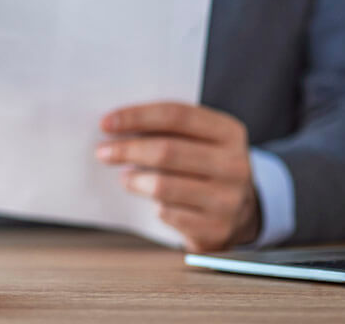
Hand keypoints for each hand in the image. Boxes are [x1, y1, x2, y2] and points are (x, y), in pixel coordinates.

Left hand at [96, 102, 260, 250]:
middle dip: (127, 149)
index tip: (105, 123)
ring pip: (164, 186)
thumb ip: (170, 129)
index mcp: (229, 132)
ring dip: (134, 180)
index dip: (137, 116)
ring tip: (124, 177)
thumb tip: (116, 126)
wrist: (243, 213)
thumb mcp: (201, 141)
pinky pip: (169, 214)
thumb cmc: (206, 167)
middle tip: (102, 152)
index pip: (176, 115)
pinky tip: (149, 201)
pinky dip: (152, 206)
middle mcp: (235, 165)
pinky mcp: (216, 230)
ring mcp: (228, 200)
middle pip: (167, 150)